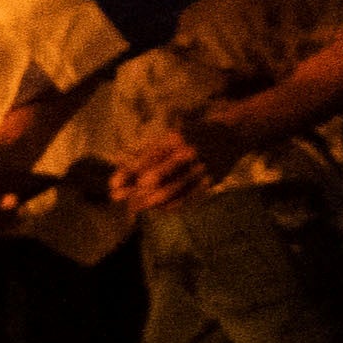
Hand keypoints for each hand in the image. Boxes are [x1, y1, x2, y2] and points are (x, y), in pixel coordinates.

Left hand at [108, 110, 229, 211]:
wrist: (230, 135)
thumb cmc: (191, 135)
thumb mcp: (170, 136)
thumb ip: (149, 153)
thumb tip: (123, 172)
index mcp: (175, 139)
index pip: (146, 160)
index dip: (128, 174)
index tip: (112, 186)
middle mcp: (188, 154)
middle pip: (157, 179)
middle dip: (135, 192)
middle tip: (118, 200)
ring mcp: (201, 170)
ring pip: (170, 192)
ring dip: (149, 202)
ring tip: (134, 207)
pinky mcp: (211, 182)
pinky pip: (186, 199)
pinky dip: (169, 205)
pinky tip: (157, 208)